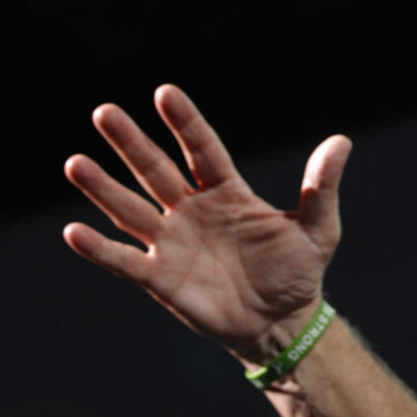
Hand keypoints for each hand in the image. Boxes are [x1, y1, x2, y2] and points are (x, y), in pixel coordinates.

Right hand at [63, 84, 351, 358]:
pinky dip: (99, 248)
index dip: (185, 122)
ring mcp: (172, 242)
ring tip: (75, 162)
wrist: (281, 323)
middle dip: (131, 143)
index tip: (165, 93)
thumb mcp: (319, 228)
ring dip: (103, 188)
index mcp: (227, 192)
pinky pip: (124, 260)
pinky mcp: (159, 277)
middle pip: (156, 170)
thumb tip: (342, 141)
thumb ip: (322, 187)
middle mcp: (192, 210)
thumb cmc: (298, 270)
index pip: (202, 149)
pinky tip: (74, 231)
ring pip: (131, 208)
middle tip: (104, 112)